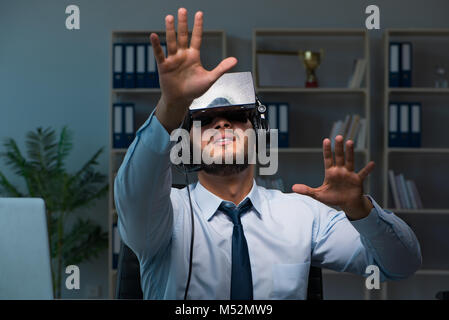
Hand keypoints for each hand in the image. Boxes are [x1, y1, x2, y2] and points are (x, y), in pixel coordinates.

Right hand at [152, 8, 237, 131]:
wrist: (181, 100)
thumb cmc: (194, 90)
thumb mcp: (210, 79)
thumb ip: (221, 68)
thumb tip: (235, 60)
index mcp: (194, 56)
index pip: (197, 38)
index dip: (198, 26)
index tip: (199, 13)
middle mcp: (183, 55)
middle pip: (183, 36)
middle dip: (183, 24)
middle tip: (182, 10)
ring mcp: (173, 59)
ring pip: (171, 42)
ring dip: (170, 30)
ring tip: (169, 17)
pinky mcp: (164, 66)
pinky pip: (159, 54)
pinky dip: (156, 45)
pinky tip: (153, 36)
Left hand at [292, 135, 374, 219]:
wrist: (346, 204)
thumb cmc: (332, 198)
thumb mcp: (318, 195)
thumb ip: (306, 190)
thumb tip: (293, 187)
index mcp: (330, 172)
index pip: (328, 159)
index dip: (327, 150)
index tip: (326, 140)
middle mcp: (340, 171)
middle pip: (339, 157)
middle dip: (339, 148)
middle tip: (339, 137)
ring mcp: (349, 174)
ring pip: (350, 161)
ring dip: (350, 153)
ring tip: (350, 142)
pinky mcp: (357, 181)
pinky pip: (363, 174)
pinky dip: (367, 170)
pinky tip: (372, 163)